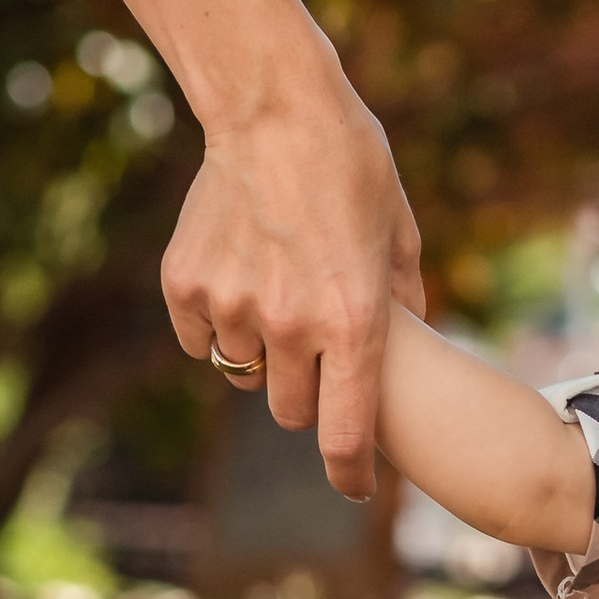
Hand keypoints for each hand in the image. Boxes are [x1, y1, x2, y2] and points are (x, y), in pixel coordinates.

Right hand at [162, 66, 421, 500]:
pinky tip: (235, 272)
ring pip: (242, 371)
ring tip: (274, 288)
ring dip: (259, 352)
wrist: (276, 108)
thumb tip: (413, 342)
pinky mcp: (185, 284)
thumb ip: (404, 300)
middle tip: (313, 349)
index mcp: (354, 322)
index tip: (355, 489)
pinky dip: (214, 321)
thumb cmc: (352, 166)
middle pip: (289, 411)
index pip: (348, 432)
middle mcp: (291, 325)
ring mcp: (232, 306)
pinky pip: (198, 336)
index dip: (351, 471)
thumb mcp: (399, 233)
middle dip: (304, 395)